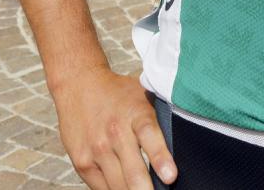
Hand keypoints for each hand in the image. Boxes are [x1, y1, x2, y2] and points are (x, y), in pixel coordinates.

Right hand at [53, 68, 176, 188]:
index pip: (149, 135)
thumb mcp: (142, 94)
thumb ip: (159, 116)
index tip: (170, 177)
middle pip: (133, 171)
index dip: (160, 158)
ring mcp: (97, 149)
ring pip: (118, 186)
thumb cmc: (116, 92)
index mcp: (135, 113)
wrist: (78, 84)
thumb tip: (184, 138)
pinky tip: (125, 189)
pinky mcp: (82, 162)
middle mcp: (115, 132)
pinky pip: (102, 188)